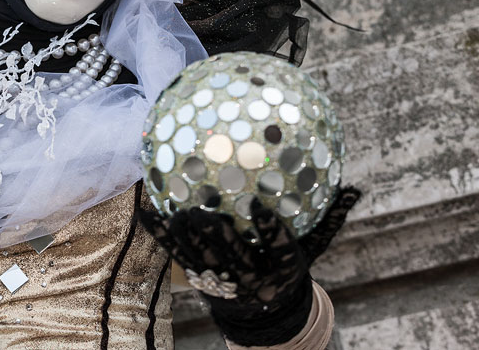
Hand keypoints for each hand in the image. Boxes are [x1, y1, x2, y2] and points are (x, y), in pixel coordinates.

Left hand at [139, 186, 360, 345]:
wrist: (264, 314)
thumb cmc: (287, 269)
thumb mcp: (312, 249)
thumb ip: (329, 220)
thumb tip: (356, 189)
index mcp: (282, 269)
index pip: (279, 248)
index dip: (269, 229)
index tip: (259, 206)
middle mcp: (251, 278)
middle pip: (232, 257)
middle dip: (217, 235)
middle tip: (205, 210)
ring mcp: (221, 280)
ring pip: (201, 258)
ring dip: (188, 237)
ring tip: (176, 213)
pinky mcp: (197, 276)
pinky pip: (175, 253)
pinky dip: (160, 233)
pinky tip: (145, 210)